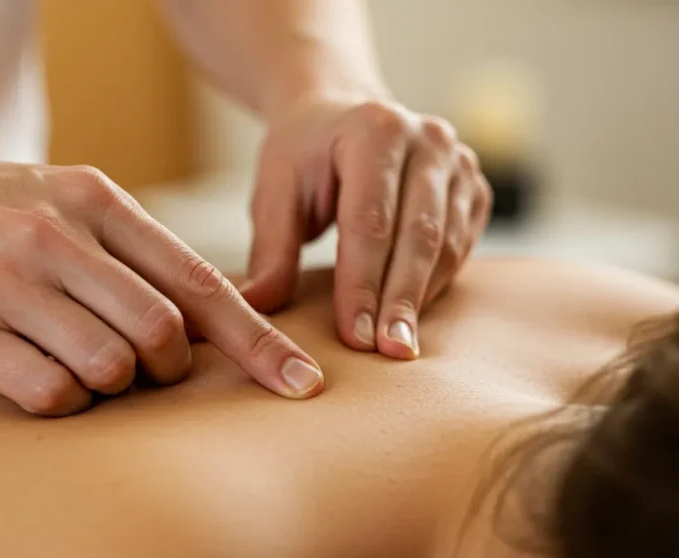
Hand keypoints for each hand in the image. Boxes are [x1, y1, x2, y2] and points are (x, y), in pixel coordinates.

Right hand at [0, 149, 323, 414]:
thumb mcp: (61, 198)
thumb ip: (129, 248)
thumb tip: (204, 317)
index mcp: (94, 199)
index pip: (198, 280)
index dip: (256, 338)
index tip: (298, 380)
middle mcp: (56, 238)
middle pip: (163, 333)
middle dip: (172, 368)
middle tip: (148, 368)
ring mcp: (7, 284)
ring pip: (111, 368)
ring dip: (113, 385)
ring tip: (81, 362)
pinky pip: (51, 393)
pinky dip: (63, 400)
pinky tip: (42, 376)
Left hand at [241, 97, 491, 358]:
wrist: (338, 117)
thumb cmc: (302, 156)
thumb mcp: (275, 193)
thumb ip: (271, 250)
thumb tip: (255, 306)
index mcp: (374, 129)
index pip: (370, 221)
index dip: (362, 283)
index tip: (355, 337)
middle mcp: (428, 139)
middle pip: (419, 234)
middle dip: (401, 300)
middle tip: (388, 353)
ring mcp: (459, 161)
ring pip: (447, 244)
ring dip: (422, 299)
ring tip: (401, 348)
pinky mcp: (473, 187)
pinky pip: (462, 246)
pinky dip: (437, 284)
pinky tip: (413, 316)